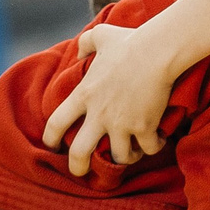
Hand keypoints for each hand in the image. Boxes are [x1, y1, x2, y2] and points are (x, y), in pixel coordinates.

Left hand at [41, 22, 175, 176]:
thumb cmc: (130, 42)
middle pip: (79, 153)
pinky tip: (158, 140)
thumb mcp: (101, 36)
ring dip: (125, 158)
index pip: (56, 123)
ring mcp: (122, 124)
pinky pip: (149, 149)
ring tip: (132, 152)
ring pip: (119, 157)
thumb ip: (86, 43)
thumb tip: (81, 50)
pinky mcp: (145, 127)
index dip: (50, 138)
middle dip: (78, 167)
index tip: (51, 145)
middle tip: (81, 172)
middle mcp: (99, 114)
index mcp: (84, 95)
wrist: (157, 51)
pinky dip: (154, 147)